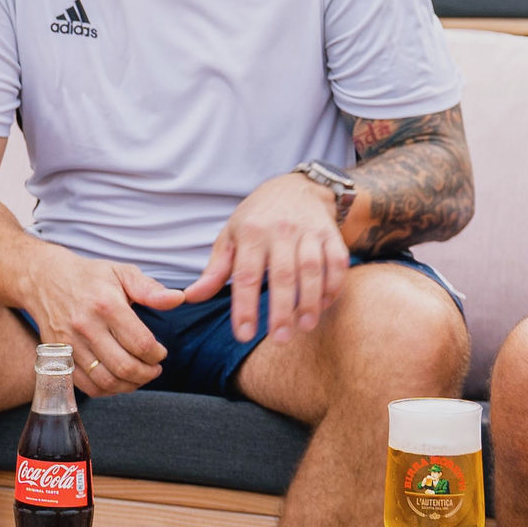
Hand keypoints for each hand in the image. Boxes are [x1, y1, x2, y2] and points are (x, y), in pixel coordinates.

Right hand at [18, 244, 184, 395]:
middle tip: (154, 369)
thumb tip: (178, 299)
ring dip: (129, 385)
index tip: (161, 353)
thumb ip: (151, 289)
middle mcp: (86, 326)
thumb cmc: (89, 276)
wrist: (43, 279)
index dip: (157, 355)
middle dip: (147, 374)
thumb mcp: (122, 273)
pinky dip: (106, 390)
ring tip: (139, 377)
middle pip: (124, 366)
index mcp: (107, 305)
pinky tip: (117, 381)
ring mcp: (70, 344)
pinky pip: (85, 386)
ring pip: (106, 380)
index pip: (140, 343)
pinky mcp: (58, 357)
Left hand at [185, 172, 349, 344]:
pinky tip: (324, 305)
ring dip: (310, 301)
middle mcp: (281, 230)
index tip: (244, 335)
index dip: (245, 307)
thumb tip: (191, 296)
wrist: (296, 187)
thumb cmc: (258, 217)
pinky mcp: (330, 234)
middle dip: (282, 310)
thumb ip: (215, 270)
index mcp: (252, 232)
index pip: (246, 275)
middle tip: (279, 340)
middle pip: (282, 275)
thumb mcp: (231, 236)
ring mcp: (309, 231)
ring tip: (304, 327)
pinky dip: (333, 285)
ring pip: (312, 269)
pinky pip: (337, 262)